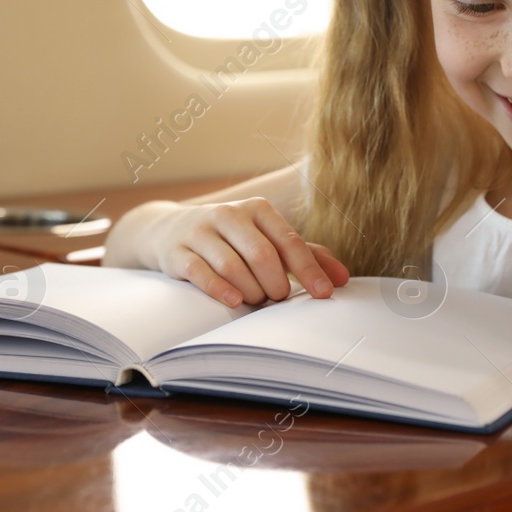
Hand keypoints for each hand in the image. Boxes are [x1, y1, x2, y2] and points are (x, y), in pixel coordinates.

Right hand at [146, 197, 349, 306]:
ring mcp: (201, 231)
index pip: (290, 241)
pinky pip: (200, 272)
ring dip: (251, 291)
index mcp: (258, 210)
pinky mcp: (177, 251)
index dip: (309, 270)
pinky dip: (219, 289)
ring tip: (255, 300)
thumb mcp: (266, 239)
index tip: (324, 295)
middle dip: (276, 285)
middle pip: (262, 255)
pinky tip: (233, 301)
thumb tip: (343, 279)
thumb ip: (304, 256)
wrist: (169, 229)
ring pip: (233, 266)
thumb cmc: (230, 239)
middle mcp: (229, 214)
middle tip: (277, 298)